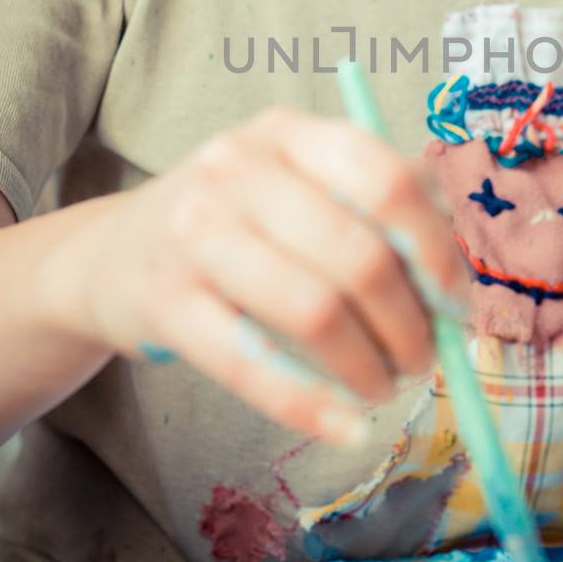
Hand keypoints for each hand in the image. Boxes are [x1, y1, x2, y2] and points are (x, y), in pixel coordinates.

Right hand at [54, 106, 468, 445]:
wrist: (109, 255)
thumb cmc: (234, 223)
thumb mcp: (295, 187)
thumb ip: (373, 217)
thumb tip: (451, 292)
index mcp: (288, 132)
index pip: (385, 179)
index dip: (434, 248)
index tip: (453, 302)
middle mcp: (237, 169)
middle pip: (358, 254)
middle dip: (410, 323)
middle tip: (424, 361)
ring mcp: (194, 233)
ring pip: (314, 310)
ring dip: (368, 366)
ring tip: (384, 387)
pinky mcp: (164, 303)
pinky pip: (252, 366)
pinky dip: (312, 406)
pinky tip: (347, 429)